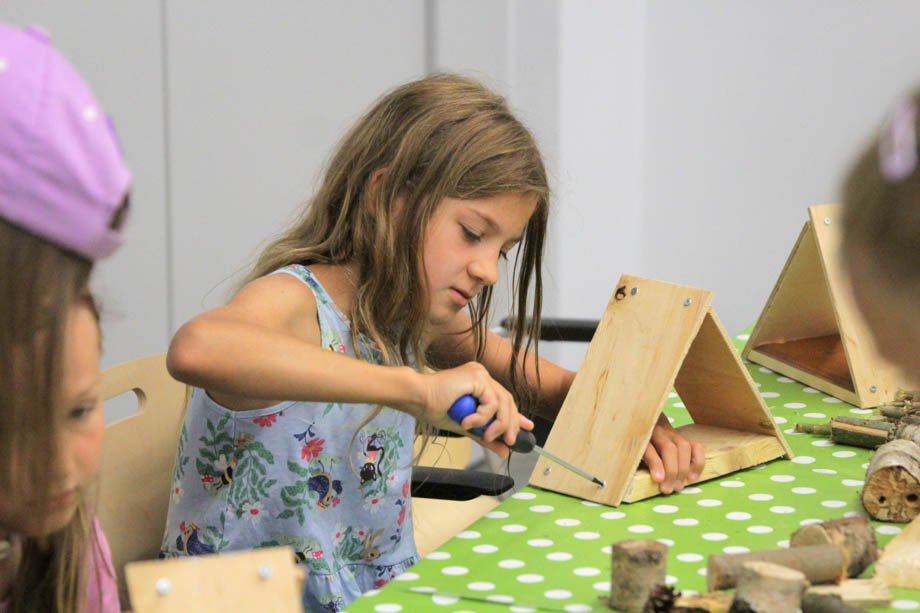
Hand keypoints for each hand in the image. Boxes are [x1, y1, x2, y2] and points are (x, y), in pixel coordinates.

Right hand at [419, 362, 533, 458]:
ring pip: (503, 403)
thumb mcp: (466, 427)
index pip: (503, 400)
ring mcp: (480, 374)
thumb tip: (503, 451)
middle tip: (510, 441)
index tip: (527, 428)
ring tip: (485, 437)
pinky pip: (491, 402)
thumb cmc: (434, 408)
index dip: (516, 415)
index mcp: (478, 383)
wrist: (418, 398)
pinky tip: (468, 423)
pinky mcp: (477, 377)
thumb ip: (484, 436)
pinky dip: (483, 417)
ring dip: (497, 424)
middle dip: (511, 423)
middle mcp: (481, 375)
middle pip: (507, 401)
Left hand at [643, 414, 705, 493]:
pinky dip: (697, 463)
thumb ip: (635, 462)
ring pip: (683, 446)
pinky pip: (696, 447)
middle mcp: (658, 431)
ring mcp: (672, 433)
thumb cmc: (636, 446)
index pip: (649, 447)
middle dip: (671, 471)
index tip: (658, 479)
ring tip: (678, 486)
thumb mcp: (632, 453)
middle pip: (669, 448)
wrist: (644, 425)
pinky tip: (692, 477)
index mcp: (642, 436)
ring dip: (683, 469)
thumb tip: (641, 479)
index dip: (655, 464)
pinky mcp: (683, 438)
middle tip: (668, 489)